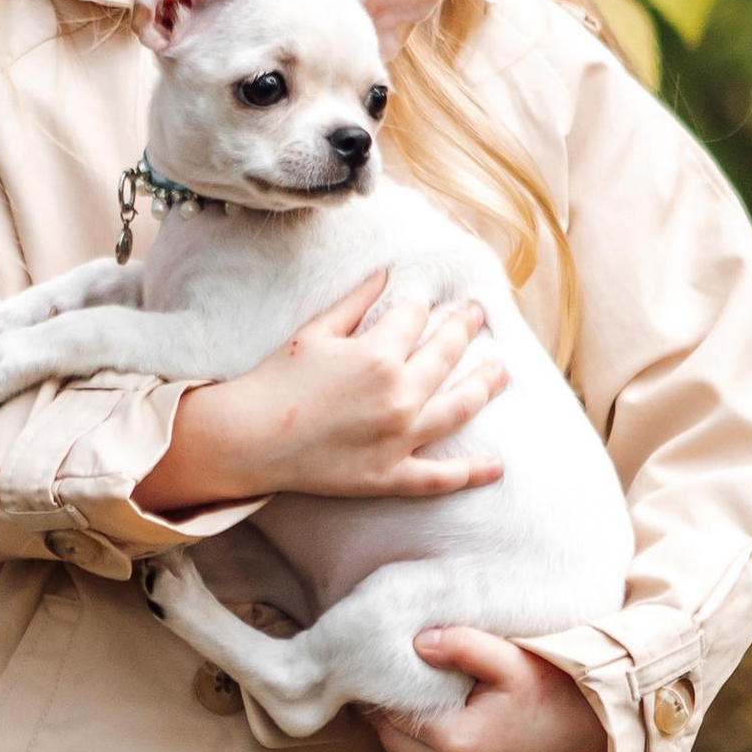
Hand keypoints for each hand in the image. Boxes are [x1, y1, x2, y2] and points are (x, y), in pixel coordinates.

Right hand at [133, 275, 506, 513]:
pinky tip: (497, 465)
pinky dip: (471, 472)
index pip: (415, 317)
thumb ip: (356, 301)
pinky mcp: (390, 475)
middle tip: (478, 314)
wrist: (249, 439)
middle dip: (464, 328)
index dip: (420, 302)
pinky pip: (440, 477)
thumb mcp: (315, 331)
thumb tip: (386, 274)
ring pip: (458, 408)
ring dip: (485, 386)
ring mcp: (398, 438)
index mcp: (378, 354)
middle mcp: (398, 395)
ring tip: (502, 371)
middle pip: (446, 354)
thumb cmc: (276, 380)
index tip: (424, 297)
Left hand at [368, 630, 608, 751]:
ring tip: (416, 716)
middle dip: (392, 721)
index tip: (382, 678)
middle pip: (395, 746)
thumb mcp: (512, 660)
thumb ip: (463, 645)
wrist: (597, 738)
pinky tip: (442, 746)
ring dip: (408, 747)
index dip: (383, 696)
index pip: (393, 718)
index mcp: (455, 742)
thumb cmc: (553, 693)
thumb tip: (418, 642)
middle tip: (393, 694)